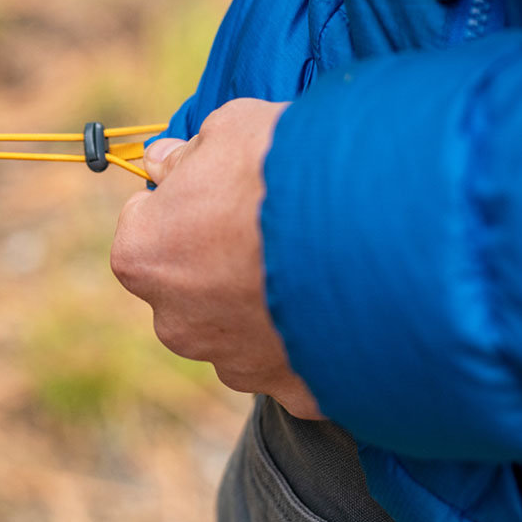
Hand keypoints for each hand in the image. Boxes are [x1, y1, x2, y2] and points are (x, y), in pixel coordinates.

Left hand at [111, 99, 322, 418]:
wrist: (379, 231)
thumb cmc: (289, 171)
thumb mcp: (230, 129)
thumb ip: (187, 152)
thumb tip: (162, 159)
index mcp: (142, 255)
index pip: (145, 224)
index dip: (186, 199)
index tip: (223, 188)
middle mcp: (175, 321)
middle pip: (190, 284)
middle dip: (221, 257)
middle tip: (275, 224)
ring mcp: (232, 362)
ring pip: (239, 328)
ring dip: (265, 302)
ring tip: (316, 261)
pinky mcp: (290, 391)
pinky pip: (295, 364)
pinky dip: (313, 341)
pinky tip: (342, 306)